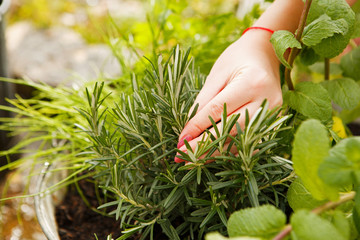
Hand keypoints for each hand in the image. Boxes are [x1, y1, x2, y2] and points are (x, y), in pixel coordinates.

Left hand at [176, 30, 282, 161]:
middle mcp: (267, 100)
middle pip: (231, 130)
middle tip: (184, 157)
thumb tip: (189, 127)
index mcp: (252, 82)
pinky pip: (250, 141)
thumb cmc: (237, 59)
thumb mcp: (217, 73)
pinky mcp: (274, 121)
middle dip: (205, 145)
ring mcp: (274, 113)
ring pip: (241, 140)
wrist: (265, 53)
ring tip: (195, 160)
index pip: (218, 110)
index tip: (181, 139)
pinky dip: (230, 150)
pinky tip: (213, 155)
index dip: (198, 126)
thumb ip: (204, 99)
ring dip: (216, 153)